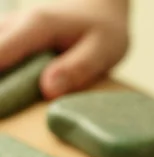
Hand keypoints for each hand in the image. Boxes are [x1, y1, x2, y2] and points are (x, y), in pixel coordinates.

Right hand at [0, 0, 128, 98]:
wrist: (99, 7)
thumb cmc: (103, 29)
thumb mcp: (102, 49)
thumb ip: (77, 69)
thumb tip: (47, 90)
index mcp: (37, 26)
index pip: (1, 54)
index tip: (0, 107)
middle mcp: (15, 24)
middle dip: (0, 83)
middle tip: (7, 109)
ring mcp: (8, 29)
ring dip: (3, 78)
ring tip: (12, 103)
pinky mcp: (9, 37)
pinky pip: (1, 53)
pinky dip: (5, 70)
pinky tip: (13, 88)